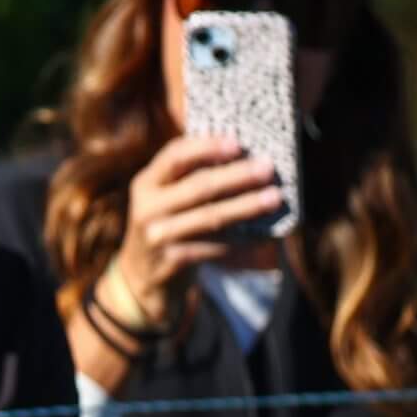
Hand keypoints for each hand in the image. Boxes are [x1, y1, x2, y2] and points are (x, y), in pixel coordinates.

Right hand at [107, 135, 283, 327]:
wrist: (142, 274)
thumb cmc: (166, 223)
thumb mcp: (163, 197)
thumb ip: (187, 176)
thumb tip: (241, 152)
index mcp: (146, 183)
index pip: (174, 156)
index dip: (206, 146)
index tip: (237, 142)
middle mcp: (147, 208)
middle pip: (198, 187)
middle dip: (237, 176)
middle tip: (267, 167)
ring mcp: (158, 236)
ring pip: (210, 217)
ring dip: (246, 206)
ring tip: (275, 197)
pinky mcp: (172, 260)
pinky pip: (215, 246)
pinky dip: (242, 238)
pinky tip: (263, 232)